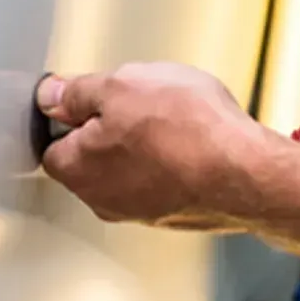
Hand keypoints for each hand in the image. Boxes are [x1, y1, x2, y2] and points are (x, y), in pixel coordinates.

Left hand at [35, 63, 269, 228]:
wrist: (247, 172)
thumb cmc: (187, 132)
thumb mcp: (121, 86)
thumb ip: (78, 91)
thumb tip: (54, 94)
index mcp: (77, 169)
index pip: (51, 142)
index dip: (70, 113)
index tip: (89, 96)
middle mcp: (103, 199)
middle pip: (91, 158)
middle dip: (109, 129)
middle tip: (138, 104)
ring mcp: (141, 212)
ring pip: (129, 169)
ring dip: (144, 145)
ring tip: (172, 120)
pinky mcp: (176, 214)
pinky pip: (163, 180)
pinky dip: (172, 161)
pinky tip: (193, 141)